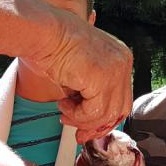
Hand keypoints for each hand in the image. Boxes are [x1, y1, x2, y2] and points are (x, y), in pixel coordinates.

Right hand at [32, 14, 132, 143]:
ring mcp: (116, 69)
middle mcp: (123, 62)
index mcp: (120, 58)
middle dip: (96, 126)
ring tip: (64, 110)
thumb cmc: (52, 46)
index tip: (86, 129)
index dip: (104, 118)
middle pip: (119, 109)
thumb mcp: (79, 72)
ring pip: (106, 114)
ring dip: (82, 119)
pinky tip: (64, 103)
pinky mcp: (103, 78)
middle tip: (78, 133)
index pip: (121, 98)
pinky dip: (77, 115)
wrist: (42, 32)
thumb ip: (89, 93)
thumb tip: (88, 126)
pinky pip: (93, 112)